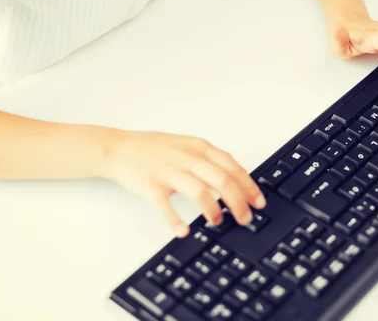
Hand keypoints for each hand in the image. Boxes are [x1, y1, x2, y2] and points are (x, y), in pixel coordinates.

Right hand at [103, 130, 265, 237]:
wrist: (119, 148)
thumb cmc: (155, 150)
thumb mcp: (188, 147)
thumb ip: (210, 161)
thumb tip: (236, 182)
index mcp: (199, 147)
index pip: (232, 167)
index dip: (248, 186)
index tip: (258, 202)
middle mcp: (187, 157)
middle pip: (222, 180)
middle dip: (238, 202)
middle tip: (245, 218)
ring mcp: (169, 170)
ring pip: (199, 191)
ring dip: (213, 210)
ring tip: (218, 222)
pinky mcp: (151, 185)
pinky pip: (166, 205)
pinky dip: (176, 220)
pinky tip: (184, 230)